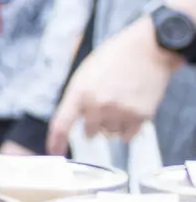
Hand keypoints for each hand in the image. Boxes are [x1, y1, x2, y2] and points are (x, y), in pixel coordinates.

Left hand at [49, 15, 180, 151]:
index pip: (61, 124)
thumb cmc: (114, 58)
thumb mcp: (85, 73)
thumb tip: (75, 119)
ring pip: (110, 134)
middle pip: (90, 133)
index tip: (54, 152)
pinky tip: (130, 110)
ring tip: (121, 103)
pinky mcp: (140, 116)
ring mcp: (120, 112)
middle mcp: (98, 105)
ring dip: (113, 125)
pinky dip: (128, 128)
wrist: (148, 49)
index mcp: (79, 92)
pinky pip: (128, 135)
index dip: (56, 141)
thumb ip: (78, 96)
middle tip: (103, 109)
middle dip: (92, 127)